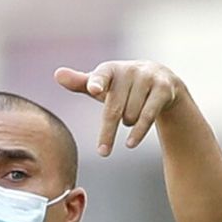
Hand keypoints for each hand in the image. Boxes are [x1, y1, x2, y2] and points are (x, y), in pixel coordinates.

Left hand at [54, 61, 179, 156]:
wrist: (162, 81)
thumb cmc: (123, 86)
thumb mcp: (103, 85)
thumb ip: (80, 83)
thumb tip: (57, 74)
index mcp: (110, 69)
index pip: (101, 75)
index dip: (97, 82)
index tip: (93, 89)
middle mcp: (130, 70)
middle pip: (113, 108)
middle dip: (107, 132)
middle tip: (102, 153)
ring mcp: (148, 78)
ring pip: (130, 115)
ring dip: (127, 124)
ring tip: (129, 118)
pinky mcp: (163, 89)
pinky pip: (148, 116)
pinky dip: (138, 132)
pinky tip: (130, 144)